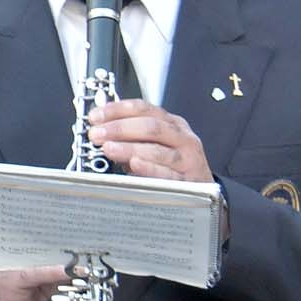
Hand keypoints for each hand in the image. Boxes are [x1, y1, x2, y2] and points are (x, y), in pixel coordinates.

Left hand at [89, 100, 211, 183]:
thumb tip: (100, 130)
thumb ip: (130, 137)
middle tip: (97, 134)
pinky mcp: (189, 182)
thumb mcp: (154, 144)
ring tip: (108, 148)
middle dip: (119, 129)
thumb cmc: (174, 166)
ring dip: (129, 148)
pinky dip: (149, 168)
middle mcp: (182, 138)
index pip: (143, 109)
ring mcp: (187, 160)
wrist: (204, 191)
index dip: (117, 110)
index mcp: (172, 124)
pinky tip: (134, 164)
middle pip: (151, 127)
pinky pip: (167, 174)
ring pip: (157, 150)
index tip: (95, 116)